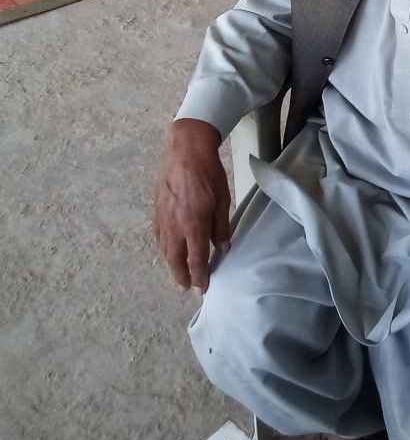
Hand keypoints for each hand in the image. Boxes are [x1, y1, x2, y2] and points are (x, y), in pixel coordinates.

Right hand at [153, 119, 230, 291]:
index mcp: (193, 224)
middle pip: (176, 260)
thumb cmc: (209, 174)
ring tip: (178, 274)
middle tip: (188, 288)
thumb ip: (221, 227)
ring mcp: (163, 219)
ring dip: (171, 265)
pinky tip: (168, 251)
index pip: (196, 259)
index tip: (203, 288)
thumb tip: (222, 247)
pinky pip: (159, 237)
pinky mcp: (156, 211)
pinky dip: (164, 249)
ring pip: (165, 250)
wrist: (185, 151)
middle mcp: (175, 226)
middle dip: (182, 277)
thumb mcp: (223, 200)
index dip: (200, 277)